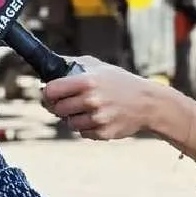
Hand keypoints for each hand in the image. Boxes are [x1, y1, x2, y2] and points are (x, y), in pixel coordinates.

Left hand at [41, 56, 179, 140]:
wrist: (147, 103)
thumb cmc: (120, 82)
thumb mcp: (98, 67)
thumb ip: (73, 64)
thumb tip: (50, 63)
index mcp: (87, 82)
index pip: (52, 90)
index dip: (48, 93)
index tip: (50, 94)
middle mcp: (91, 100)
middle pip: (58, 109)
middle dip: (60, 106)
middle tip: (69, 103)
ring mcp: (97, 118)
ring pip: (69, 123)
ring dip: (74, 118)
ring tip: (87, 110)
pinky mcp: (103, 133)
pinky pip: (83, 133)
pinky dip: (87, 127)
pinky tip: (98, 118)